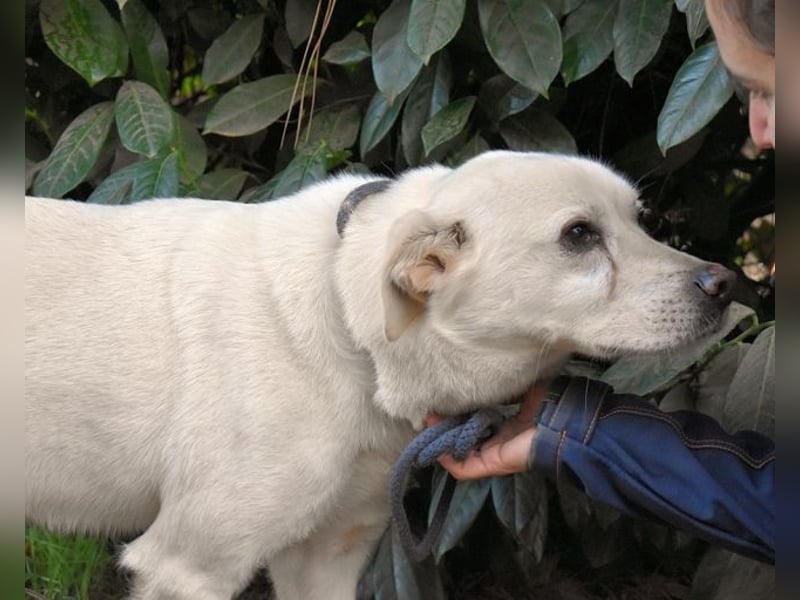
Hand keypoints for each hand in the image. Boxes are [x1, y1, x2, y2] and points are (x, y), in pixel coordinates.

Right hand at [424, 384, 545, 479]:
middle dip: (444, 427)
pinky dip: (448, 460)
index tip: (444, 400)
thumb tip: (484, 377)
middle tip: (429, 411)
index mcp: (508, 425)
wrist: (568, 421)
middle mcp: (499, 442)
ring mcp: (495, 455)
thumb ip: (504, 387)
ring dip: (441, 441)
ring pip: (459, 455)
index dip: (458, 413)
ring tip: (428, 423)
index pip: (476, 423)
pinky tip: (437, 444)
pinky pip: (464, 469)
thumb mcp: (522, 387)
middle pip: (464, 439)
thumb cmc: (550, 403)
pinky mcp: (494, 463)